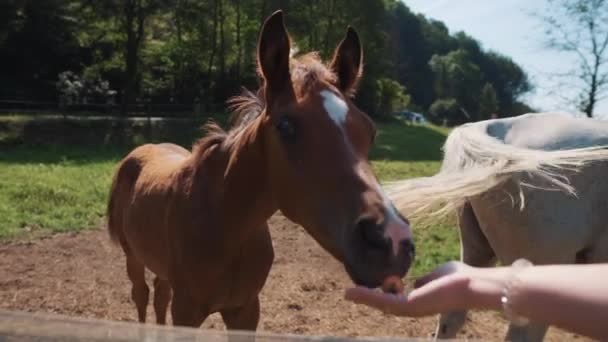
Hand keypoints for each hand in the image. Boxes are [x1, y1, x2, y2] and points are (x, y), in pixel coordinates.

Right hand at [344, 261, 496, 316]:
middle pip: (384, 304)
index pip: (395, 298)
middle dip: (367, 298)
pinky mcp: (408, 306)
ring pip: (381, 304)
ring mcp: (410, 309)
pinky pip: (383, 301)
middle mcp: (413, 308)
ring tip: (347, 294)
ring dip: (363, 298)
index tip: (368, 284)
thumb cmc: (462, 278)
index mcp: (419, 300)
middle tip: (349, 294)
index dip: (380, 292)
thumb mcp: (438, 274)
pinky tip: (353, 292)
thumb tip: (418, 281)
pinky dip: (367, 296)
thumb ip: (427, 278)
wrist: (474, 284)